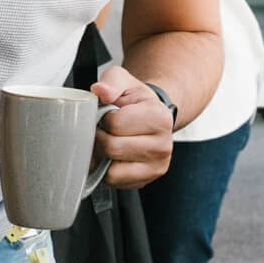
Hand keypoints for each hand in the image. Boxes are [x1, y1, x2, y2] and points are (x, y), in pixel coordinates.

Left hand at [89, 65, 173, 187]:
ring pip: (112, 170)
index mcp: (159, 117)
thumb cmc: (134, 100)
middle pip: (112, 148)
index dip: (103, 118)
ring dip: (102, 157)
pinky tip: (112, 156)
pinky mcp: (146, 181)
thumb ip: (111, 81)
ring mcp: (156, 167)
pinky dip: (107, 170)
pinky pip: (114, 182)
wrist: (150, 117)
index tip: (108, 114)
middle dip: (100, 137)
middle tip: (103, 129)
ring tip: (108, 142)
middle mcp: (163, 145)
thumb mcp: (123, 80)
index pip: (114, 124)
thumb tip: (99, 90)